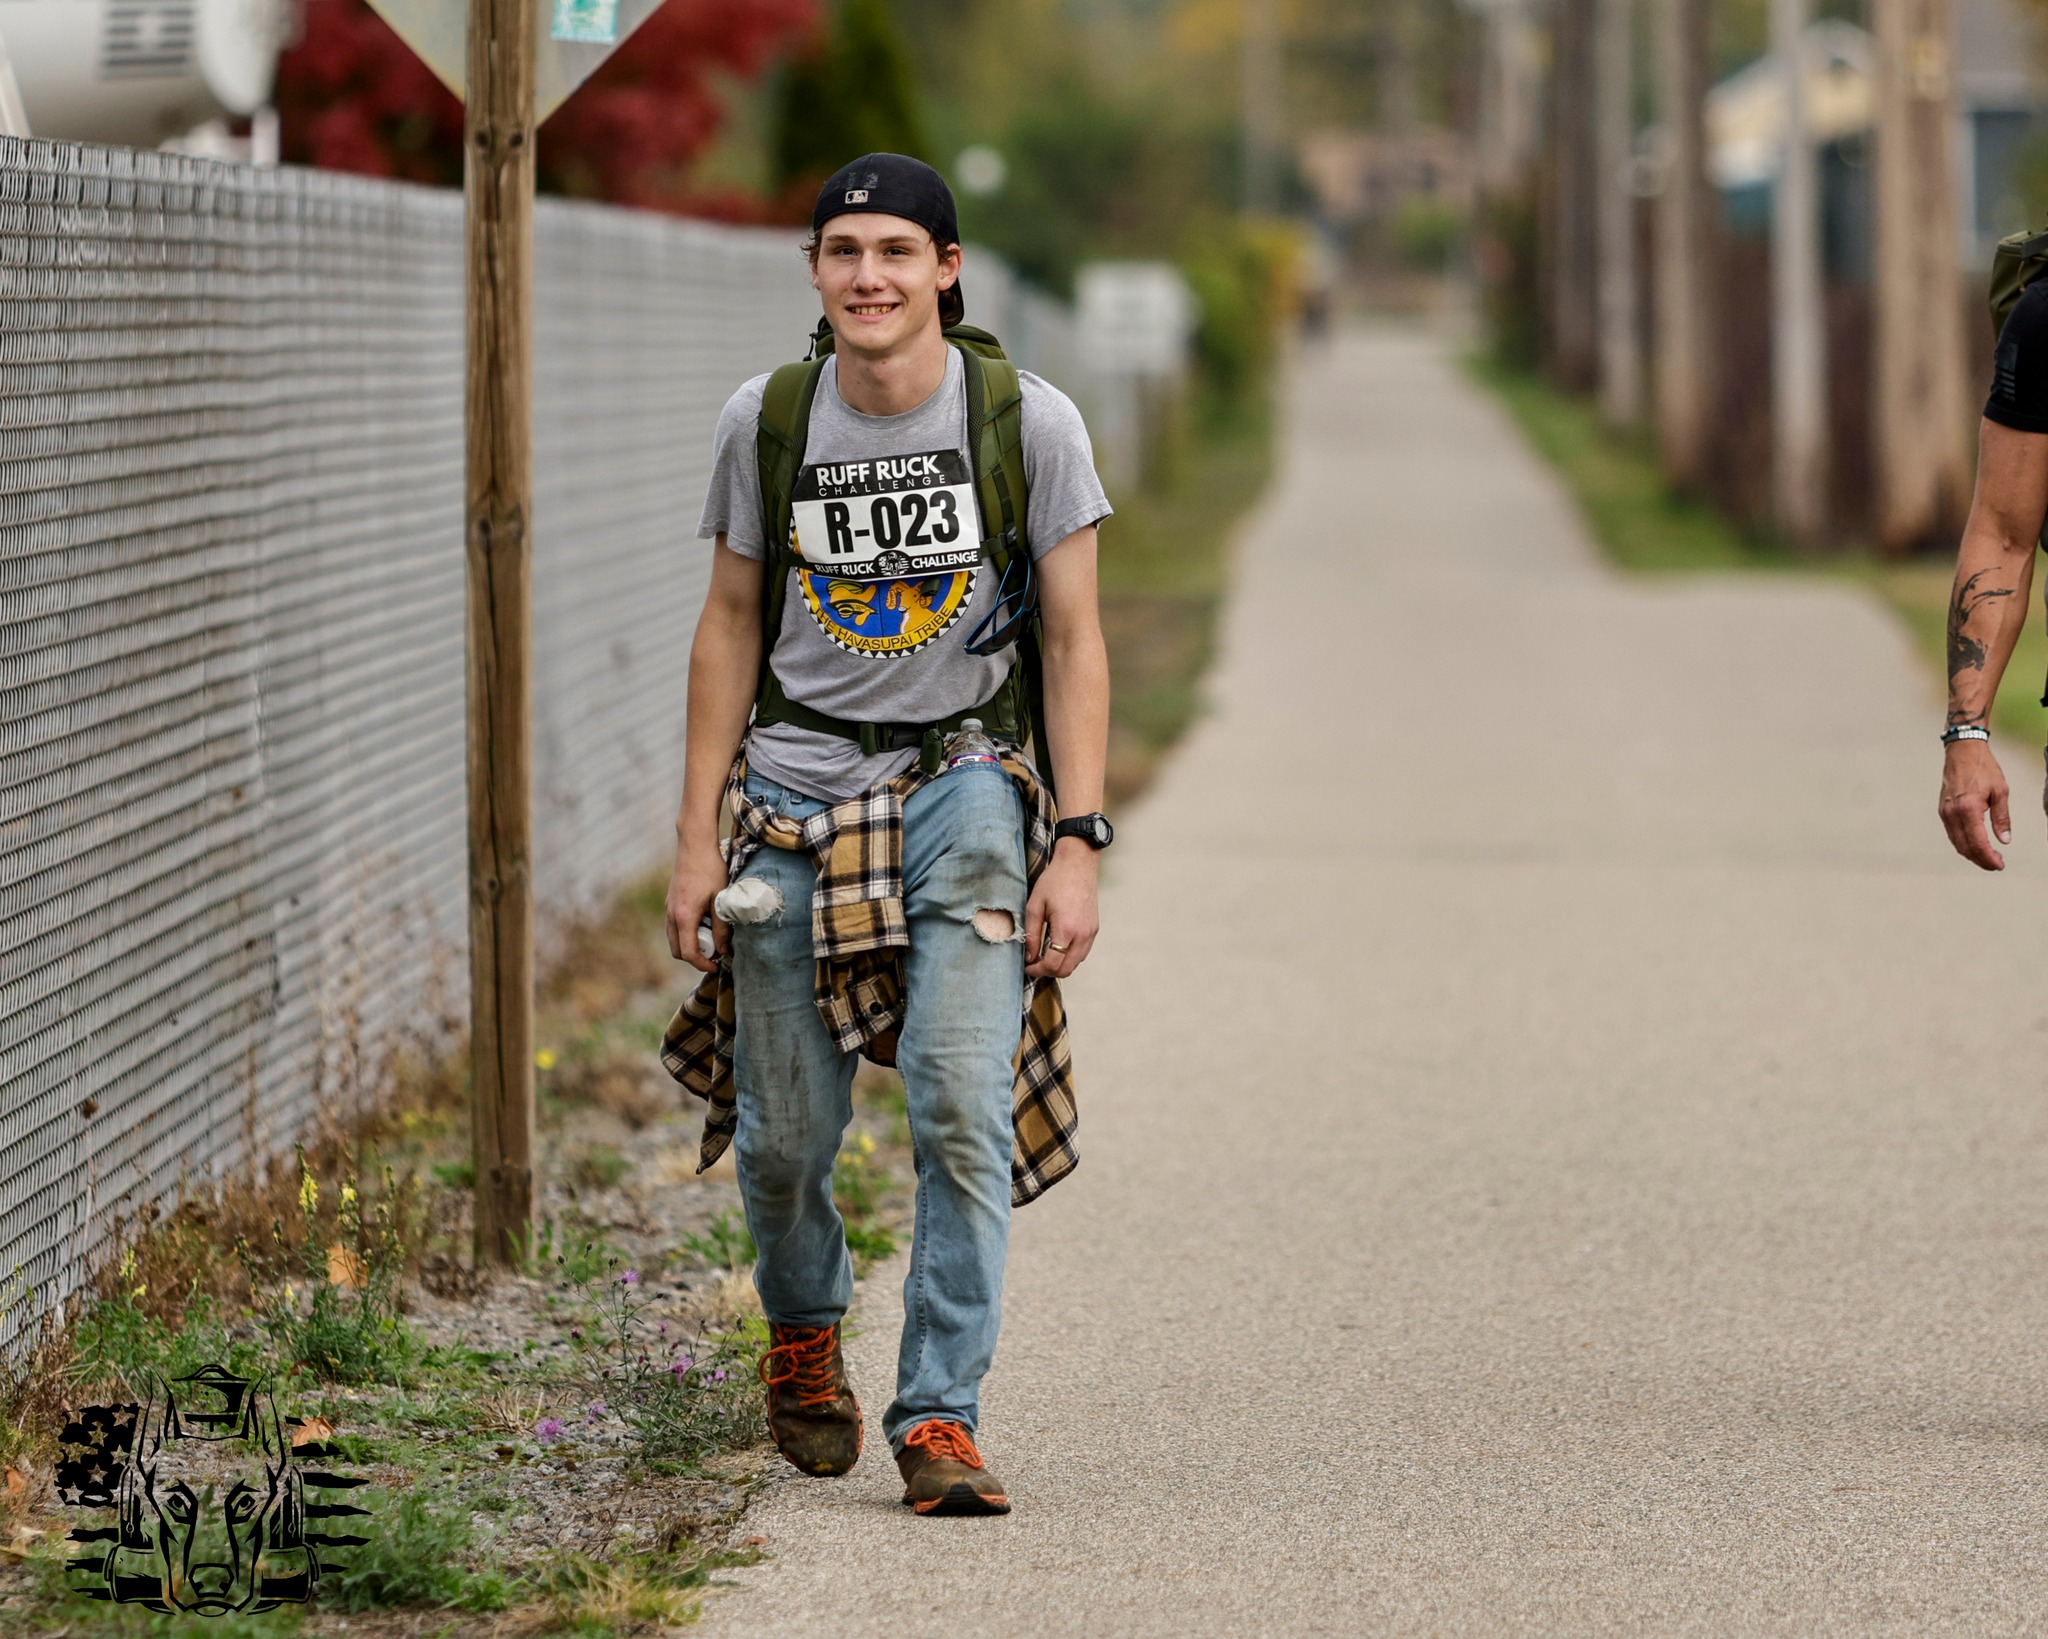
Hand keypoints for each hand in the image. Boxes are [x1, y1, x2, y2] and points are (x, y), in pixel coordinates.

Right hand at [666, 839, 729, 971]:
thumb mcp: (721, 900)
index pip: (689, 953)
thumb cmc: (711, 870)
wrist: (695, 846)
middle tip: (716, 952)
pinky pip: (675, 927)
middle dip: (696, 957)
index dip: (703, 964)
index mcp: (684, 917)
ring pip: (675, 939)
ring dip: (692, 943)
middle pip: (678, 950)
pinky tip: (705, 921)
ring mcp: (668, 908)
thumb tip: (724, 950)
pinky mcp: (670, 902)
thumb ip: (722, 928)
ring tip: (712, 935)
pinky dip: (688, 932)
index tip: (717, 966)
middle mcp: (671, 915)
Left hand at [1024, 839, 1099, 979]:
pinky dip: (1069, 956)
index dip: (1037, 970)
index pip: (1053, 965)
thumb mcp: (1035, 905)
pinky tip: (1057, 946)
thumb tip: (1029, 957)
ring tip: (1044, 955)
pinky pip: (1082, 952)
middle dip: (1048, 971)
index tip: (1027, 966)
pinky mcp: (1094, 929)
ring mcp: (1091, 933)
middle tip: (1034, 963)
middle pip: (1066, 970)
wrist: (1078, 864)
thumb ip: (1031, 934)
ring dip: (1060, 965)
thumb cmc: (1054, 881)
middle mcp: (1082, 935)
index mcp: (1066, 929)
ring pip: (1076, 964)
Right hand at [1939, 739, 2012, 870]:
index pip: (1978, 843)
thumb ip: (2002, 818)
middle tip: (1997, 864)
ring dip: (1972, 853)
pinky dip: (1964, 844)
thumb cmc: (1984, 769)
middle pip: (1965, 847)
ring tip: (1989, 857)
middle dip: (1980, 860)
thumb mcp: (2000, 791)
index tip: (2000, 865)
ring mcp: (1945, 813)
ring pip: (1957, 843)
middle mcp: (1953, 814)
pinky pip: (1952, 834)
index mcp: (1968, 809)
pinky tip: (1976, 844)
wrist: (1961, 752)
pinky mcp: (1943, 811)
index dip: (1989, 858)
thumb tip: (2005, 840)